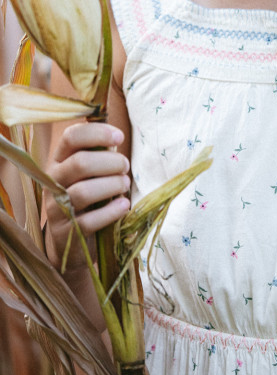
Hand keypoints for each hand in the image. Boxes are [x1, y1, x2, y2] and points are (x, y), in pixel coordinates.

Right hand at [44, 121, 130, 270]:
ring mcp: (56, 208)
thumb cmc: (88, 197)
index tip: (120, 137)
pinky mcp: (65, 232)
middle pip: (80, 163)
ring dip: (112, 185)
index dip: (97, 133)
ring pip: (84, 192)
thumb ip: (99, 155)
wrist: (70, 240)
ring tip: (125, 185)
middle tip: (125, 167)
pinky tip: (124, 206)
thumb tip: (117, 138)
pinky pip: (89, 221)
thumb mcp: (90, 173)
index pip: (71, 137)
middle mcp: (53, 181)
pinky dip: (112, 211)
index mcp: (59, 160)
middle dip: (111, 162)